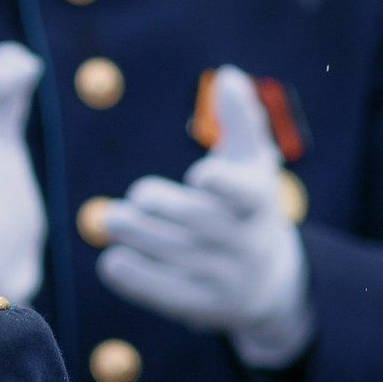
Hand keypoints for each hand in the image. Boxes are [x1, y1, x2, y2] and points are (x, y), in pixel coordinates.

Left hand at [97, 67, 311, 367]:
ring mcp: (223, 279)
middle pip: (190, 218)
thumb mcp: (253, 164)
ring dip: (130, 231)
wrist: (269, 282)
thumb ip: (241, 120)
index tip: (201, 175)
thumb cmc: (249, 206)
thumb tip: (230, 73)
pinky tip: (113, 255)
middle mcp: (245, 243)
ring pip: (164, 250)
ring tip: (115, 219)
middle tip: (137, 197)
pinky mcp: (199, 307)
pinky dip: (125, 269)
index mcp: (259, 202)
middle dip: (153, 202)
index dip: (223, 184)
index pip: (247, 194)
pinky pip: (151, 288)